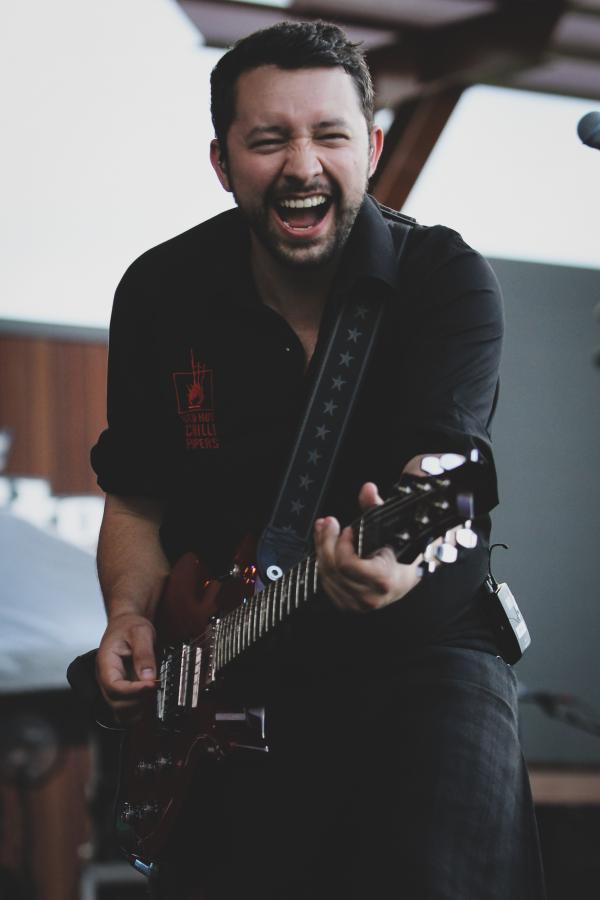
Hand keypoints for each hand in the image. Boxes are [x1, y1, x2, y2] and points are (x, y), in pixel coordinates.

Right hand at [96, 612, 156, 718]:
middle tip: (154, 686)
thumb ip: (144, 654)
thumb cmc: (129, 626)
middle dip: (137, 700)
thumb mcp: (141, 632)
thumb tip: (148, 677)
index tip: (151, 685)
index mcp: (106, 662)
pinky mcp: (119, 690)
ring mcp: (111, 686)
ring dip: (137, 708)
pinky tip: (147, 698)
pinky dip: (136, 710)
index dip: (133, 691)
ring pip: (119, 711)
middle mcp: (105, 677)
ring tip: (152, 692)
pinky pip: (124, 709)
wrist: (126, 624)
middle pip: (115, 703)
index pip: (114, 686)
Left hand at [314, 482, 424, 611]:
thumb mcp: (389, 527)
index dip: (342, 545)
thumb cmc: (398, 551)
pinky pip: (326, 584)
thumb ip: (376, 507)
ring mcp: (357, 604)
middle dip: (326, 541)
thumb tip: (368, 489)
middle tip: (329, 523)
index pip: (348, 565)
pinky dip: (322, 563)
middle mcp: (370, 597)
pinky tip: (325, 547)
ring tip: (324, 530)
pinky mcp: (347, 605)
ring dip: (321, 549)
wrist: (404, 576)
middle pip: (333, 569)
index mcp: (383, 579)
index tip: (348, 530)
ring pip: (326, 576)